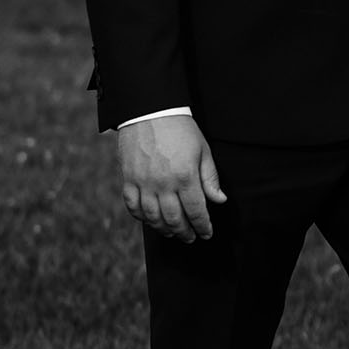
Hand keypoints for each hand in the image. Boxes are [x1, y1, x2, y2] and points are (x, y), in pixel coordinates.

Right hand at [117, 115, 225, 242]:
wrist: (150, 111)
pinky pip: (133, 206)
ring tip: (173, 233)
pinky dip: (141, 218)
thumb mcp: (203, 150)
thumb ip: (210, 178)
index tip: (207, 233)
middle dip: (185, 232)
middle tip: (191, 237)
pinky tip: (151, 220)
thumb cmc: (181, 129)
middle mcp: (163, 183)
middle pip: (174, 219)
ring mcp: (143, 183)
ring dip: (164, 229)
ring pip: (153, 217)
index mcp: (185, 176)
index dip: (203, 226)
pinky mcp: (128, 179)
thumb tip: (220, 200)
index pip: (196, 211)